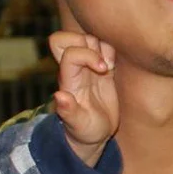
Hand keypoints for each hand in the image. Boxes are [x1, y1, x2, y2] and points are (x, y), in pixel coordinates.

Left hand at [49, 31, 118, 165]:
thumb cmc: (83, 131)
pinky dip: (110, 51)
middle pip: (73, 38)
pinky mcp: (102, 69)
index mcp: (68, 80)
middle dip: (91, 44)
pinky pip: (103, 47)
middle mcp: (75, 69)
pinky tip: (113, 68)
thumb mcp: (78, 125)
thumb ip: (69, 111)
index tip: (103, 70)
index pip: (70, 52)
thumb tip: (59, 95)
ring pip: (90, 39)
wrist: (94, 135)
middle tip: (104, 63)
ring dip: (103, 47)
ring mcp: (88, 67)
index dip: (87, 55)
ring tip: (109, 67)